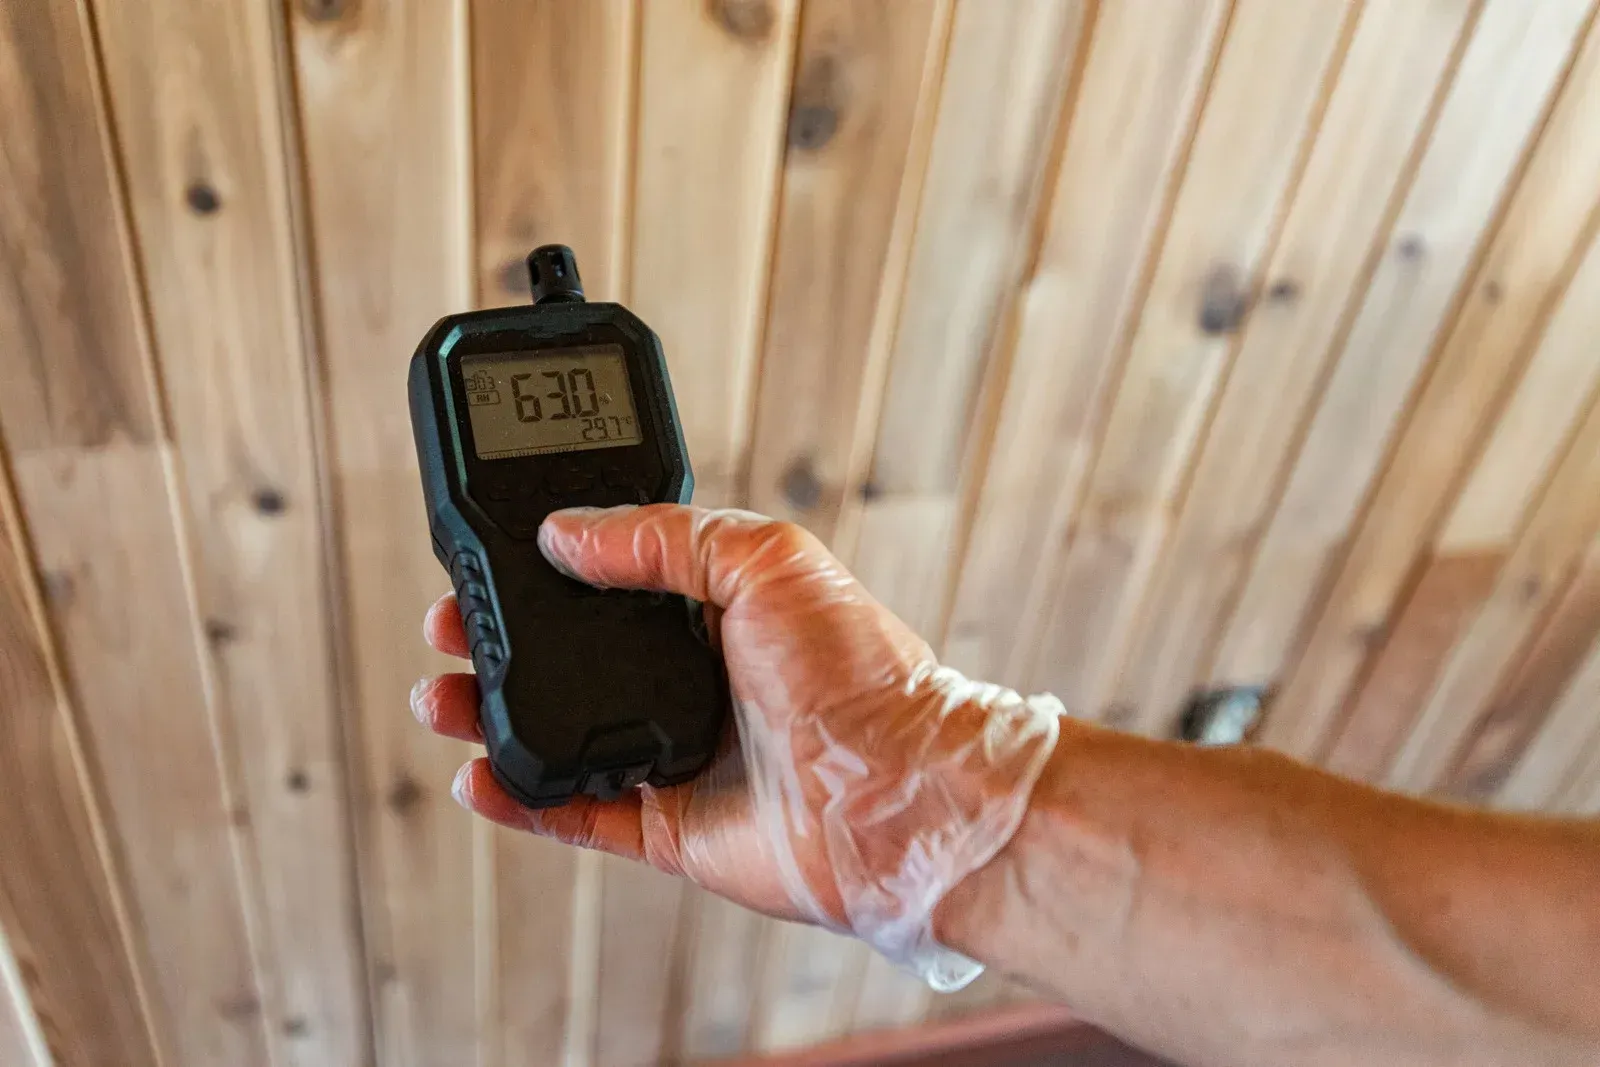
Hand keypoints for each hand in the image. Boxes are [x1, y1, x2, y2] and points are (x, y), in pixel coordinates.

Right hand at [412, 505, 1059, 986]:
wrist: (898, 794)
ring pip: (558, 733)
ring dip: (489, 715)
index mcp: (717, 613)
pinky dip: (519, 800)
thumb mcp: (769, 562)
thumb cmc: (860, 675)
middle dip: (500, 638)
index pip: (611, 582)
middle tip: (449, 622)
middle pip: (570, 657)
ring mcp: (675, 755)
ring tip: (439, 695)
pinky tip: (474, 776)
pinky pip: (573, 813)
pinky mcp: (666, 827)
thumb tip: (569, 531)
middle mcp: (692, 682)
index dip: (547, 568)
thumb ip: (666, 539)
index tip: (492, 553)